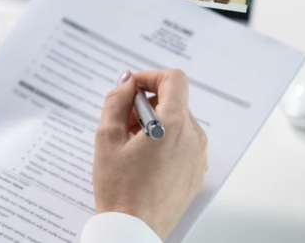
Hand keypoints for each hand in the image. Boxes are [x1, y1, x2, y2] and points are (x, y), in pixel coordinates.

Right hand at [93, 69, 207, 240]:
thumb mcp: (107, 137)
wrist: (133, 232)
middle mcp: (193, 138)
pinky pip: (183, 144)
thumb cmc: (119, 189)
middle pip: (174, 102)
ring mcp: (198, 157)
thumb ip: (117, 100)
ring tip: (131, 147)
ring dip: (155, 124)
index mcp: (173, 125)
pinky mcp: (196, 173)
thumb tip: (128, 81)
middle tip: (123, 125)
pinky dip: (165, 143)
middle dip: (147, 105)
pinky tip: (144, 162)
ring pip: (178, 123)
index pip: (174, 79)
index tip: (133, 89)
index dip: (151, 77)